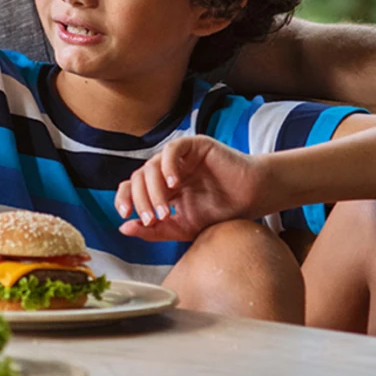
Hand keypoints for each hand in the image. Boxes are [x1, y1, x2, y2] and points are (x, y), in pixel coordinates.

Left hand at [115, 136, 270, 242]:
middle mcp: (166, 170)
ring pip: (151, 167)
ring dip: (154, 191)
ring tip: (165, 211)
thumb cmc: (219, 213)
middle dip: (141, 201)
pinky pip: (172, 149)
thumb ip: (154, 230)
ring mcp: (179, 157)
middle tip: (152, 220)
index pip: (131, 187)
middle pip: (138, 178)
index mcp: (160, 187)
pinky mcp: (194, 145)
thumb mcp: (183, 228)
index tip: (124, 215)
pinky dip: (168, 166)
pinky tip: (174, 184)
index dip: (123, 198)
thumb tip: (123, 228)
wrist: (251, 199)